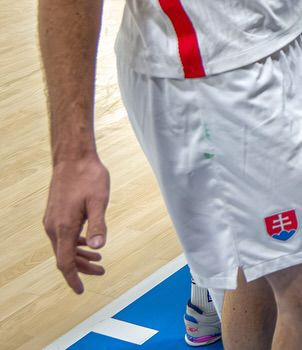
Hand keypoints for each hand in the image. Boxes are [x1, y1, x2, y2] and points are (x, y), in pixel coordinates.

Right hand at [44, 154, 109, 293]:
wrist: (73, 158)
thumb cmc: (88, 177)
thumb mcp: (99, 201)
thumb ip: (98, 225)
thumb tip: (98, 247)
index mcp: (64, 227)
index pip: (65, 262)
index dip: (73, 278)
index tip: (81, 290)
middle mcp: (53, 227)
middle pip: (65, 257)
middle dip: (82, 268)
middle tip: (101, 271)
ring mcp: (52, 220)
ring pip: (64, 247)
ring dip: (80, 256)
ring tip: (98, 260)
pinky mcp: (55, 214)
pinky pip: (63, 236)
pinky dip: (75, 244)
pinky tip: (88, 244)